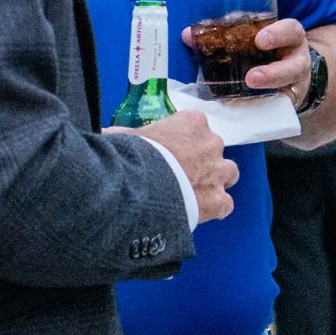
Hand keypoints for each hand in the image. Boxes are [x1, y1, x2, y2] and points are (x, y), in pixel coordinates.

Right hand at [119, 110, 235, 222]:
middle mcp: (211, 144)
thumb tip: (107, 134)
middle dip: (201, 161)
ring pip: (228, 173)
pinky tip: (201, 213)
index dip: (184, 143)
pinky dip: (216, 208)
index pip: (196, 127)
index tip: (171, 153)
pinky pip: (226, 204)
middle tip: (181, 174)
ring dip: (215, 181)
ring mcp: (218, 172)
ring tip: (195, 193)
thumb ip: (125, 135)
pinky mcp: (218, 199)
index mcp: (192, 122)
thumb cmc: (132, 156)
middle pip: (213, 150)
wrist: (140, 186)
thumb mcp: (126, 138)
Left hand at [187, 16, 312, 105]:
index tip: (259, 40)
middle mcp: (296, 61)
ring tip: (248, 92)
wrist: (287, 74)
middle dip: (274, 71)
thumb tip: (188, 35)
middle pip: (295, 64)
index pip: (291, 31)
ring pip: (287, 90)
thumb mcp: (251, 36)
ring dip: (267, 92)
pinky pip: (277, 106)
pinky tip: (243, 109)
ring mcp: (293, 84)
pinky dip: (261, 107)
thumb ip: (225, 33)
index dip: (278, 34)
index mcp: (289, 38)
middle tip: (251, 77)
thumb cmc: (263, 50)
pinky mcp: (286, 102)